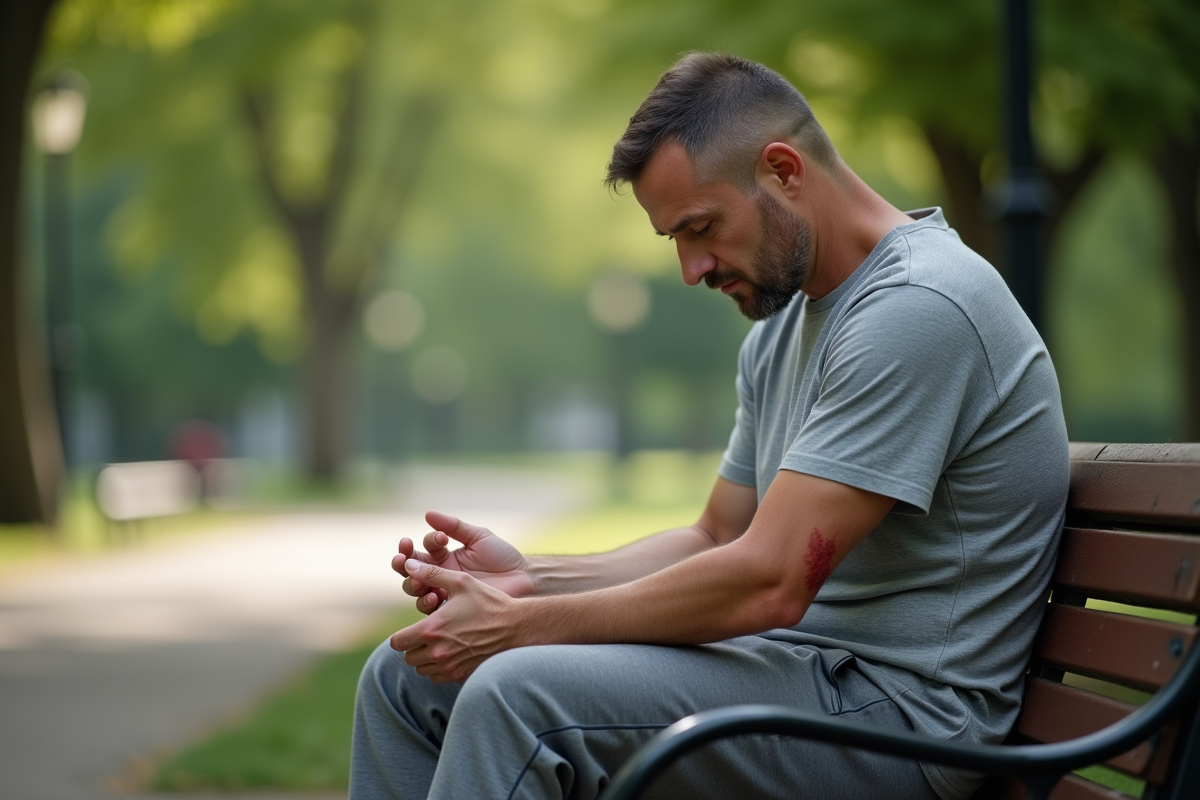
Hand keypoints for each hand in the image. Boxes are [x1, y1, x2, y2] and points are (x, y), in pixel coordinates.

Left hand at [390, 559, 520, 682]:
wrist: (517, 627)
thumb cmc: (489, 602)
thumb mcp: (462, 582)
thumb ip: (432, 573)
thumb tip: (407, 563)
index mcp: (433, 628)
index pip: (397, 642)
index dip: (400, 635)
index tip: (410, 630)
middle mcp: (438, 651)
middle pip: (408, 658)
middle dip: (413, 646)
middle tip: (427, 635)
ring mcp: (450, 666)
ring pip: (422, 670)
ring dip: (425, 658)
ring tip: (439, 644)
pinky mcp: (461, 675)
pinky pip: (437, 678)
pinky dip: (439, 669)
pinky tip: (451, 654)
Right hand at [394, 511, 533, 614]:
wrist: (522, 579)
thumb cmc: (502, 556)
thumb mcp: (478, 537)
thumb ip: (454, 526)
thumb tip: (427, 514)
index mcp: (443, 556)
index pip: (421, 549)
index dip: (423, 543)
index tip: (440, 539)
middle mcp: (438, 574)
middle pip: (409, 570)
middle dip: (403, 563)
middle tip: (403, 558)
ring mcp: (443, 592)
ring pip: (415, 590)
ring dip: (412, 584)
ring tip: (420, 581)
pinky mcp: (450, 610)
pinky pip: (430, 611)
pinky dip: (427, 604)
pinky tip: (434, 597)